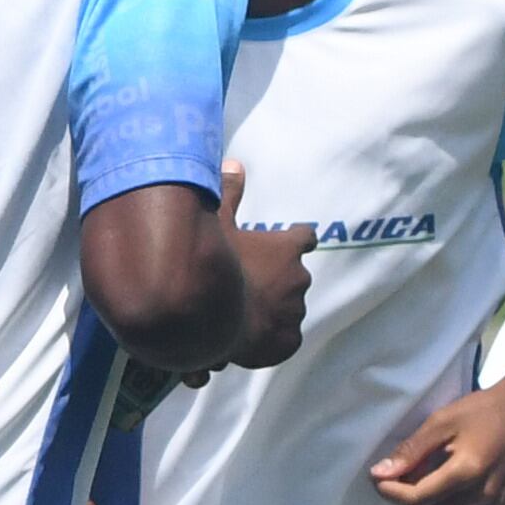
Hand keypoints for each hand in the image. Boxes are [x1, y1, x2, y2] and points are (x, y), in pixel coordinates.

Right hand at [223, 165, 310, 368]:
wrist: (199, 321)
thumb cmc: (209, 268)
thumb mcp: (213, 224)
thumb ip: (227, 193)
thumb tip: (234, 163)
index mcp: (287, 248)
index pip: (304, 238)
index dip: (295, 241)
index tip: (288, 245)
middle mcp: (299, 278)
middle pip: (293, 276)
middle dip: (275, 281)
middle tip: (247, 287)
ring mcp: (295, 312)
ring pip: (287, 309)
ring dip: (271, 309)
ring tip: (242, 316)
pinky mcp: (288, 341)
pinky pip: (284, 338)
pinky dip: (270, 338)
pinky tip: (247, 337)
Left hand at [368, 383, 504, 504]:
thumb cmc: (483, 412)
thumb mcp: (442, 422)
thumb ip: (411, 451)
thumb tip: (379, 474)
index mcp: (468, 472)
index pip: (417, 499)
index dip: (391, 492)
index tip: (378, 480)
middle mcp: (484, 496)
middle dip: (406, 497)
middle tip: (402, 475)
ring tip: (427, 479)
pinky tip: (449, 488)